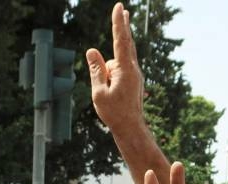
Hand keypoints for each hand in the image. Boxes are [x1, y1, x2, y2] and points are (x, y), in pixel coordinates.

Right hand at [87, 3, 144, 134]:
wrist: (131, 128)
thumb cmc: (114, 113)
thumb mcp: (99, 92)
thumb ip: (96, 69)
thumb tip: (92, 50)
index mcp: (125, 70)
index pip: (121, 41)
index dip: (118, 23)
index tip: (119, 8)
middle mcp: (133, 69)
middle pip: (125, 44)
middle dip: (123, 27)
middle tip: (124, 10)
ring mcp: (135, 75)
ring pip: (117, 64)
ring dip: (109, 71)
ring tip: (108, 94)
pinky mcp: (134, 80)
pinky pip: (119, 72)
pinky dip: (112, 74)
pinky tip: (111, 91)